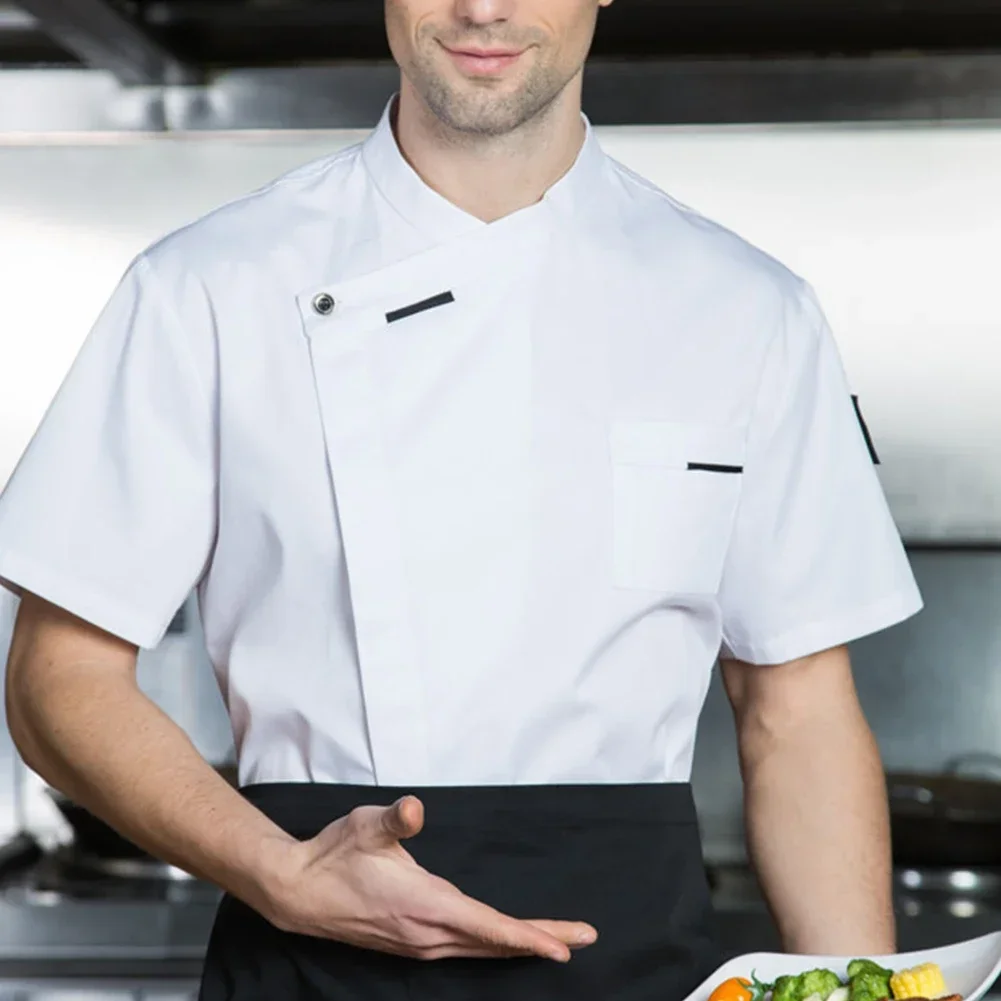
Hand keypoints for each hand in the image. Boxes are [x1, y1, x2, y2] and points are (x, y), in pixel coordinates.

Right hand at [261, 795, 597, 961]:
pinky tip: (503, 941)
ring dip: (518, 945)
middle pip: (494, 942)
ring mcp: (418, 944)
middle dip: (539, 941)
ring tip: (554, 941)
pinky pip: (464, 949)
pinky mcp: (410, 944)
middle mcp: (426, 933)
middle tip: (581, 938)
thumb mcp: (364, 825)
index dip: (529, 937)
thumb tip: (414, 809)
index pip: (489, 927)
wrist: (297, 892)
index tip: (565, 947)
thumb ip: (394, 819)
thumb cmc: (335, 854)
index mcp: (424, 905)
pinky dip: (492, 945)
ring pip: (480, 949)